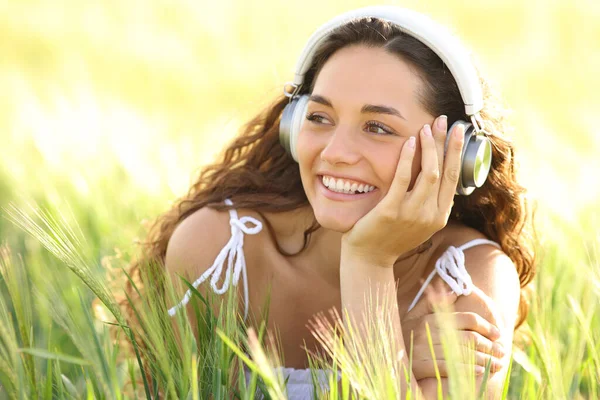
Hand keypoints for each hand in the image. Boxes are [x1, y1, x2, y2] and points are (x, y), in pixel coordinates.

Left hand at [341, 116, 464, 265]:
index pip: (454, 178)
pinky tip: (409, 142)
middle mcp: (430, 215)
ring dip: (430, 147)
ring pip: (430, 174)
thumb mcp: (417, 222)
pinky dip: (408, 159)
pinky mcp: (391, 211)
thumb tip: (436, 177)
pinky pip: (402, 179)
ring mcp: (412, 214)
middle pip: (445, 172)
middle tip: (446, 120)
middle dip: (448, 143)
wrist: (369, 258)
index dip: (457, 153)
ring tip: (427, 127)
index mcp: (439, 216)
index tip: (458, 132)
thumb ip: (429, 203)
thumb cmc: (390, 236)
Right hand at [401, 281, 505, 379]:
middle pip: (469, 337)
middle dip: (490, 345)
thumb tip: (454, 290)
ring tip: (497, 364)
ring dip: (485, 359)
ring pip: (463, 353)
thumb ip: (433, 302)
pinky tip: (480, 371)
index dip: (485, 326)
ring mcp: (425, 349)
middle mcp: (428, 332)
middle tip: (502, 352)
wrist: (386, 353)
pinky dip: (468, 370)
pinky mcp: (422, 366)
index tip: (498, 334)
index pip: (466, 319)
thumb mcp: (414, 314)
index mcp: (430, 317)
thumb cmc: (403, 332)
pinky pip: (451, 368)